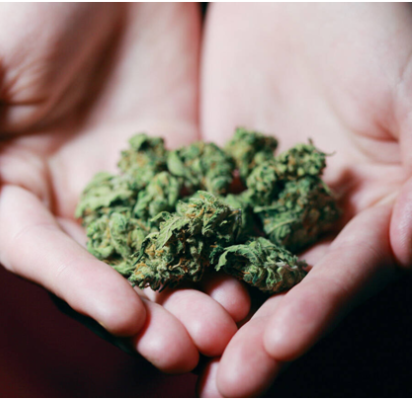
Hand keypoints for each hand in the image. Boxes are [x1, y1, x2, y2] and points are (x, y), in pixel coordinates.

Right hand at [0, 3, 249, 373]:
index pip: (45, 255)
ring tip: (226, 325)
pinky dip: (223, 246)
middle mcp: (77, 198)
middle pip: (110, 270)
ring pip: (163, 253)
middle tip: (187, 349)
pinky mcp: (184, 165)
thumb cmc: (30, 3)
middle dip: (147, 312)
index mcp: (17, 186)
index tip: (125, 318)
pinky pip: (203, 214)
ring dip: (191, 293)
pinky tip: (246, 272)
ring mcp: (136, 185)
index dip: (82, 289)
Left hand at [198, 3, 411, 395]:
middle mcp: (318, 221)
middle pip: (285, 289)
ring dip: (208, 308)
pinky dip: (175, 254)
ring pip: (234, 265)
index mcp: (373, 212)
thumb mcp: (410, 94)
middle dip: (254, 335)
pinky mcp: (219, 181)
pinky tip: (147, 284)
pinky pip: (194, 222)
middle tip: (219, 383)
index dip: (314, 311)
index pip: (343, 276)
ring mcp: (263, 204)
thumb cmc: (373, 29)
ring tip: (175, 351)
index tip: (276, 345)